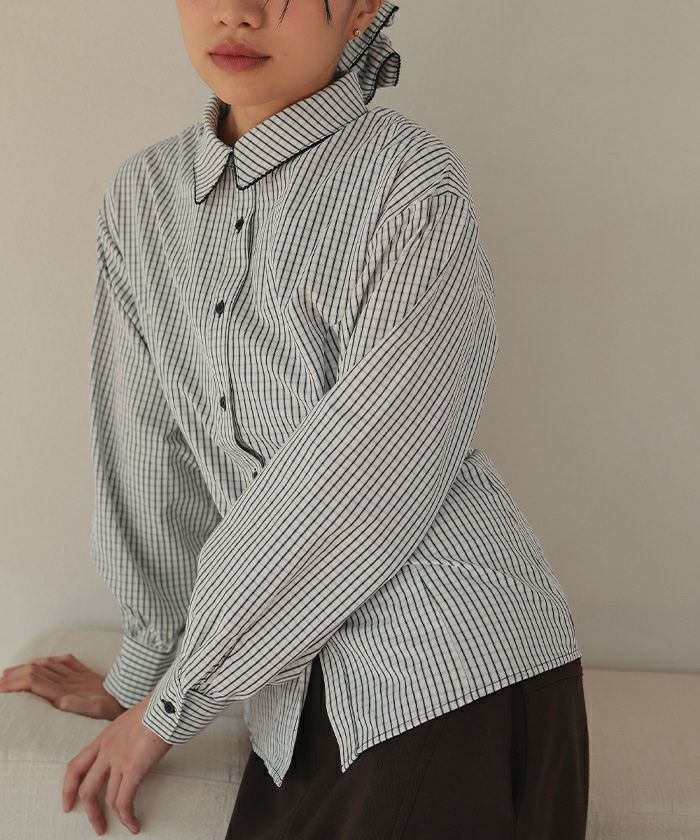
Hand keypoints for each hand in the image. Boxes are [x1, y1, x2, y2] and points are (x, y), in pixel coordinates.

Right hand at [0, 653, 125, 719]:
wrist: (130, 696)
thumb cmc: (113, 708)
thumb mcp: (95, 711)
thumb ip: (76, 705)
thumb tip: (59, 700)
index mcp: (67, 691)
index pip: (35, 682)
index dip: (16, 682)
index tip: (1, 686)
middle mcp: (70, 681)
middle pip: (37, 671)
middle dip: (16, 674)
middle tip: (0, 680)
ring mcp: (77, 675)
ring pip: (47, 665)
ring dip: (28, 666)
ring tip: (12, 671)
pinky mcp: (85, 674)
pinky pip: (65, 662)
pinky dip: (50, 660)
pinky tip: (45, 661)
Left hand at [62, 690, 171, 834]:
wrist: (168, 702)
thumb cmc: (158, 707)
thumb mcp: (132, 720)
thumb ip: (126, 736)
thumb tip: (135, 747)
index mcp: (104, 737)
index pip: (75, 766)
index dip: (68, 788)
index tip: (68, 803)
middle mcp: (107, 750)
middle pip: (86, 789)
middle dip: (90, 812)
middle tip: (98, 825)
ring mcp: (118, 759)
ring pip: (107, 799)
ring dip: (114, 817)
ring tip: (125, 826)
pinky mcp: (133, 768)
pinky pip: (125, 800)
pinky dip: (128, 816)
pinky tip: (135, 823)